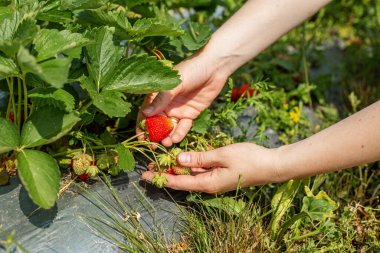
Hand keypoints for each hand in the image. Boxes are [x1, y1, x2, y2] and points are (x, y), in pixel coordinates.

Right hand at [136, 52, 227, 145]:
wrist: (214, 68)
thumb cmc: (191, 70)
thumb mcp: (174, 84)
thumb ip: (161, 99)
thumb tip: (146, 114)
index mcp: (157, 95)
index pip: (145, 112)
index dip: (142, 125)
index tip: (140, 137)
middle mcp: (165, 104)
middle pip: (156, 123)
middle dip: (154, 135)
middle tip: (152, 146)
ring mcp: (178, 110)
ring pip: (169, 127)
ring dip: (166, 136)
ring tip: (166, 143)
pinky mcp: (190, 114)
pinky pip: (183, 126)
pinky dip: (179, 133)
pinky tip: (176, 138)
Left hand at [141, 143, 282, 193]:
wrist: (270, 165)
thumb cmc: (248, 159)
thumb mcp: (222, 155)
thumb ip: (199, 157)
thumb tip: (179, 158)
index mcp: (207, 183)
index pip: (178, 182)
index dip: (161, 178)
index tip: (144, 175)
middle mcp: (208, 185)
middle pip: (182, 180)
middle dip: (166, 173)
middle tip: (150, 164)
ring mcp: (215, 180)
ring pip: (191, 174)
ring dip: (177, 168)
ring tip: (162, 160)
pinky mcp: (220, 174)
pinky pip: (201, 170)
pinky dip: (190, 164)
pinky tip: (184, 157)